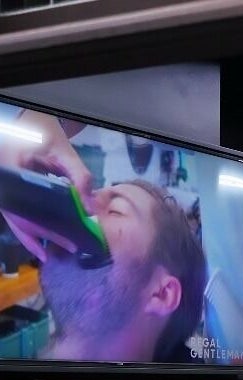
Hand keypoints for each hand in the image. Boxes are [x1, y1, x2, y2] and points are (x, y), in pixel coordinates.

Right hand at [0, 110, 93, 259]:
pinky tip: (44, 241)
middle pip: (19, 219)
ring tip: (57, 251)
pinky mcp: (10, 193)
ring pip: (15, 220)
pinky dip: (29, 228)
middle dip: (43, 237)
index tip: (65, 240)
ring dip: (34, 237)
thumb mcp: (64, 152)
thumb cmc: (44, 135)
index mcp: (10, 170)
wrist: (27, 122)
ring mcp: (4, 190)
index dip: (42, 229)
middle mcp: (3, 184)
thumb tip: (91, 207)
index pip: (24, 209)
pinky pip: (16, 215)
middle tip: (70, 249)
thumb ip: (79, 176)